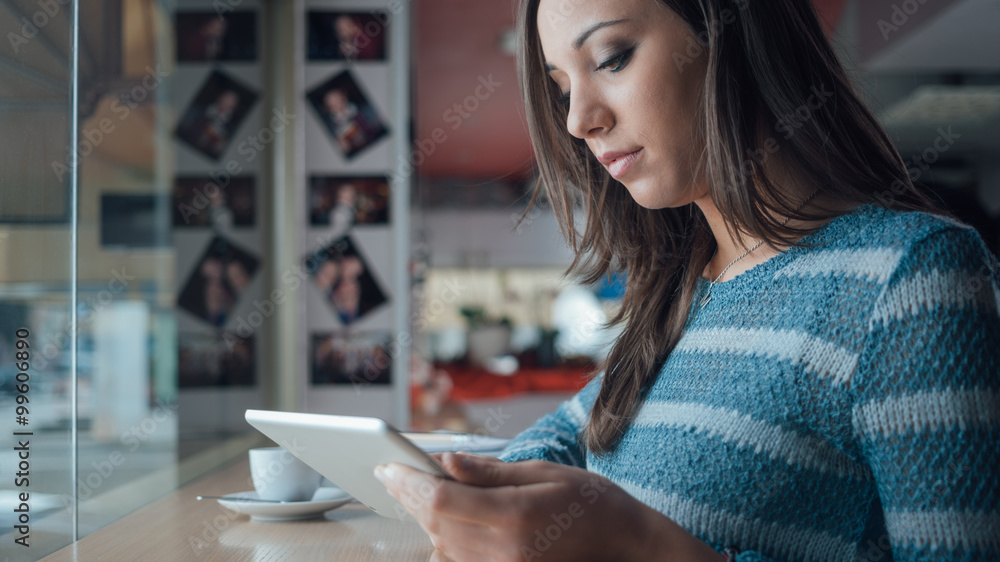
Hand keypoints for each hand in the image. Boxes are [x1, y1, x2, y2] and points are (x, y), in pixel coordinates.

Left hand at [374, 452, 725, 561]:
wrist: (630, 552)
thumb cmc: (597, 506)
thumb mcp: (547, 473)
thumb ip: (492, 471)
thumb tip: (446, 461)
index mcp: (516, 518)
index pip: (441, 501)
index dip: (407, 482)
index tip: (386, 466)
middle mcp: (504, 554)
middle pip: (434, 526)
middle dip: (409, 497)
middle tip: (391, 472)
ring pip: (441, 548)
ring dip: (425, 519)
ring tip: (418, 490)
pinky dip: (444, 542)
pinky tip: (446, 523)